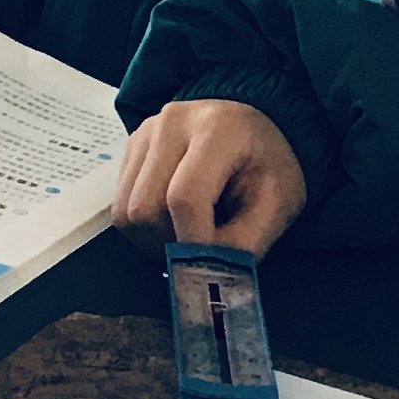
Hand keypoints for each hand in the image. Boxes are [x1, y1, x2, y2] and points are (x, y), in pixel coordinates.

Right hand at [110, 100, 310, 256]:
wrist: (255, 131)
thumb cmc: (270, 167)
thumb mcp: (278, 206)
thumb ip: (244, 244)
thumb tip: (206, 276)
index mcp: (217, 129)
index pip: (184, 197)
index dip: (193, 243)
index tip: (210, 268)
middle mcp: (171, 122)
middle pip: (145, 206)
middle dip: (169, 244)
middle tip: (197, 255)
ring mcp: (146, 132)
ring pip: (125, 209)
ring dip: (152, 239)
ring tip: (185, 238)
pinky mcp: (131, 145)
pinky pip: (120, 202)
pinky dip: (143, 225)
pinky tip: (172, 221)